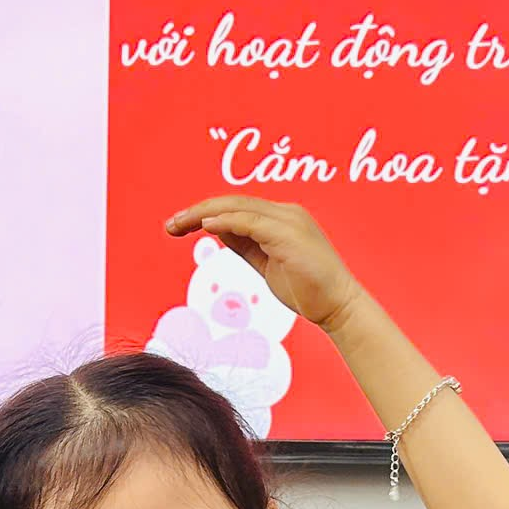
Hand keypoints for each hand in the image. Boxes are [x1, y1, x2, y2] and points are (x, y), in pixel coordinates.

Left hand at [166, 195, 365, 330]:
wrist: (338, 306)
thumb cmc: (306, 289)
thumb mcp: (265, 263)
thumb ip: (244, 244)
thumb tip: (218, 230)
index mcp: (281, 218)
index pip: (237, 207)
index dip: (206, 213)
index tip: (179, 226)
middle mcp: (286, 213)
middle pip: (233, 202)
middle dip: (197, 211)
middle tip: (170, 225)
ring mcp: (289, 220)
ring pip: (238, 207)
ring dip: (204, 214)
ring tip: (178, 225)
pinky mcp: (288, 234)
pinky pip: (251, 221)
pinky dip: (226, 221)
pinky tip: (205, 227)